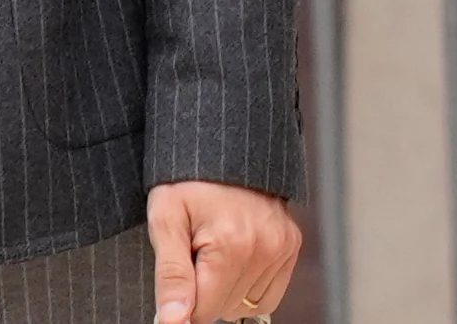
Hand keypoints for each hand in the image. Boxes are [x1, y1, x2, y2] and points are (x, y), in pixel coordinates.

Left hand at [147, 180, 299, 322]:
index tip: (177, 273)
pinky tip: (233, 259)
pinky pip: (269, 295)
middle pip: (226, 308)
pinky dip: (248, 287)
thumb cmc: (185, 181)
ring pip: (247, 304)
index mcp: (229, 244)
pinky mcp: (292, 246)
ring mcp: (282, 248)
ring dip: (226, 289)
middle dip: (203, 289)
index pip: (204, 309)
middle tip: (192, 251)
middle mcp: (263, 249)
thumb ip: (170, 275)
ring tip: (212, 250)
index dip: (183, 298)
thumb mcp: (164, 220)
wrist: (221, 149)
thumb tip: (172, 321)